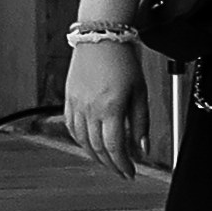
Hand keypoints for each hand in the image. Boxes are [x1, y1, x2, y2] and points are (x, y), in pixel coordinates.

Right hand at [65, 30, 152, 172]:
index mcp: (111, 107)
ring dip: (95, 156)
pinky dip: (80, 140)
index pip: (115, 147)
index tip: (130, 174)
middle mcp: (91, 109)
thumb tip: (142, 148)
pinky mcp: (69, 99)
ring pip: (82, 141)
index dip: (123, 165)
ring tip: (107, 161)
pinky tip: (88, 144)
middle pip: (98, 148)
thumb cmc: (123, 60)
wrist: (101, 37)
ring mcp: (77, 104)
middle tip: (121, 172)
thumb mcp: (140, 92)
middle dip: (111, 165)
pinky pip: (71, 127)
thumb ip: (141, 122)